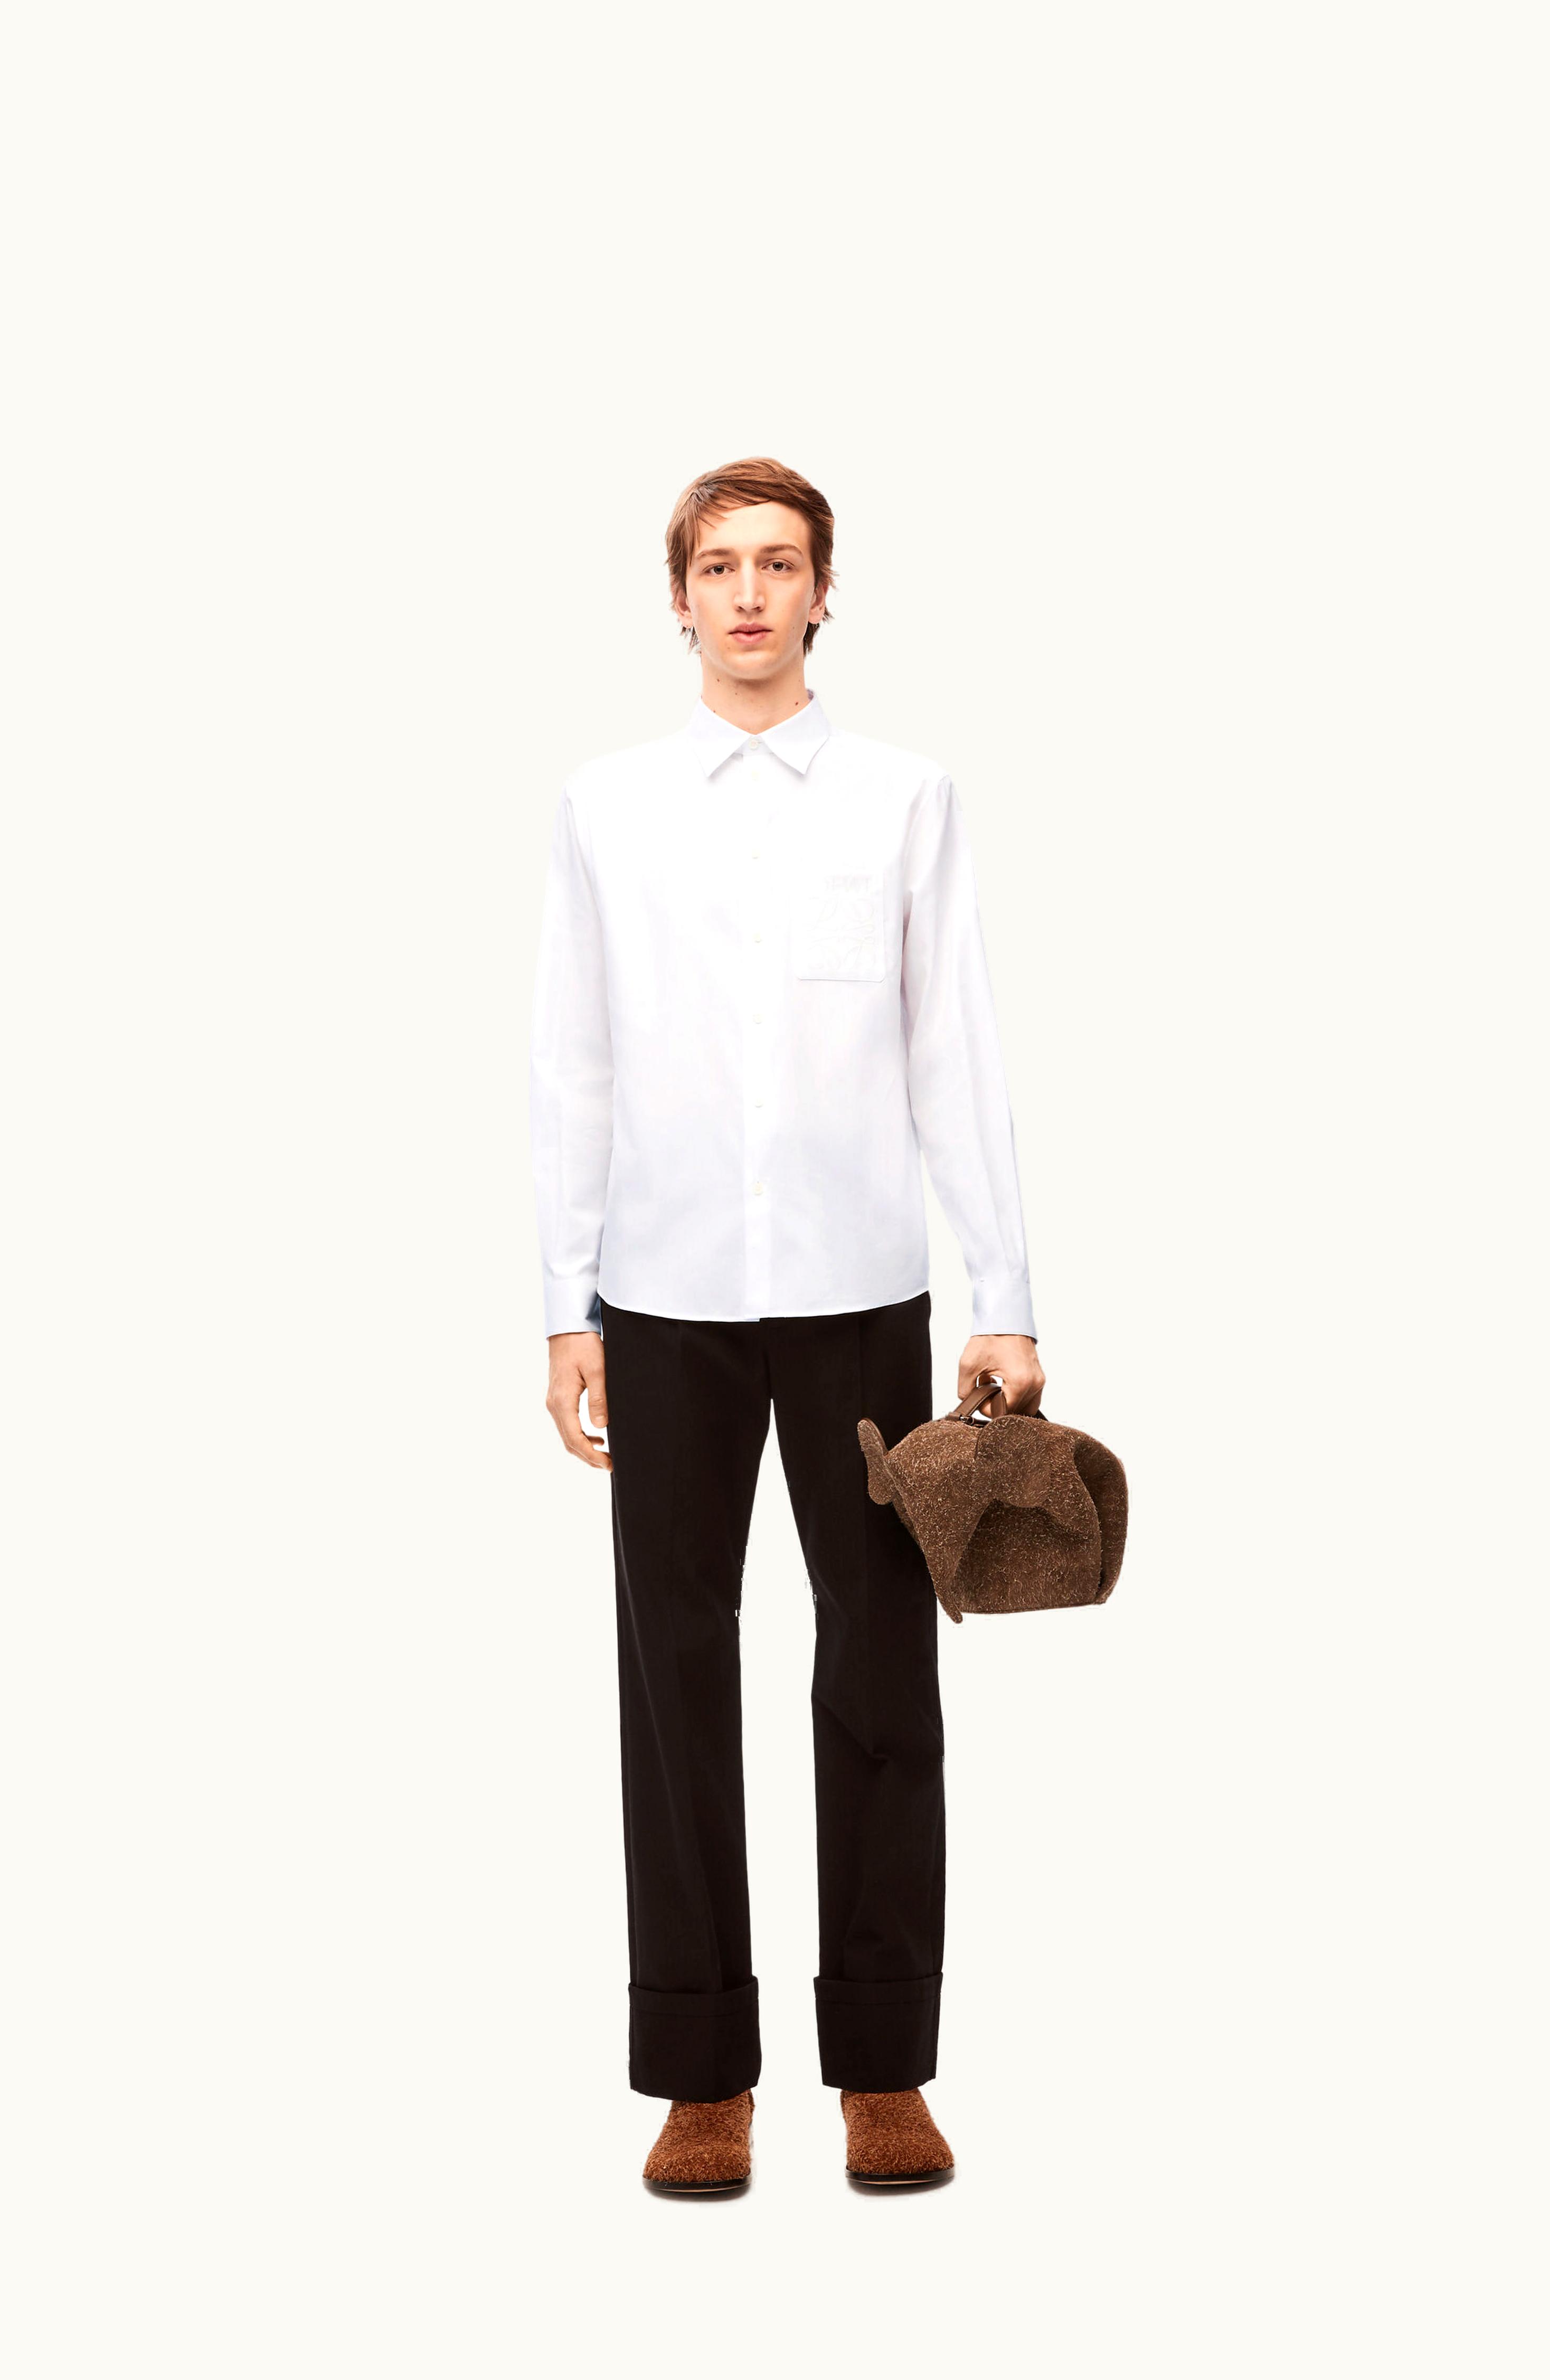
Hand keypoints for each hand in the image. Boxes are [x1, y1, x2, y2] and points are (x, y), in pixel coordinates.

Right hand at [545, 1331, 612, 1470]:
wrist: (568, 1328)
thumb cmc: (583, 1345)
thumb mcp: (597, 1370)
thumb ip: (599, 1399)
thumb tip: (601, 1427)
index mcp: (562, 1401)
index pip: (574, 1438)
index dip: (591, 1456)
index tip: (609, 1464)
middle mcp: (554, 1405)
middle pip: (569, 1442)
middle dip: (588, 1457)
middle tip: (610, 1465)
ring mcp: (554, 1402)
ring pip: (567, 1435)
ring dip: (584, 1448)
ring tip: (605, 1456)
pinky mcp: (558, 1398)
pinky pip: (567, 1424)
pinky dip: (580, 1436)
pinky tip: (597, 1437)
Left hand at [958, 1333, 1043, 1416]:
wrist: (1005, 1317)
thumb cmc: (990, 1336)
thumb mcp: (968, 1365)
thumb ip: (965, 1390)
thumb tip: (970, 1402)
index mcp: (1020, 1382)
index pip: (1003, 1412)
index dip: (987, 1409)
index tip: (979, 1397)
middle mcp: (1034, 1383)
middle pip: (1016, 1411)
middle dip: (999, 1406)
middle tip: (986, 1394)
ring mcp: (1039, 1379)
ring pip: (1026, 1406)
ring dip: (1009, 1402)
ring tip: (995, 1389)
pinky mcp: (1039, 1375)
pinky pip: (1030, 1395)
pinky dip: (1017, 1395)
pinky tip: (1003, 1384)